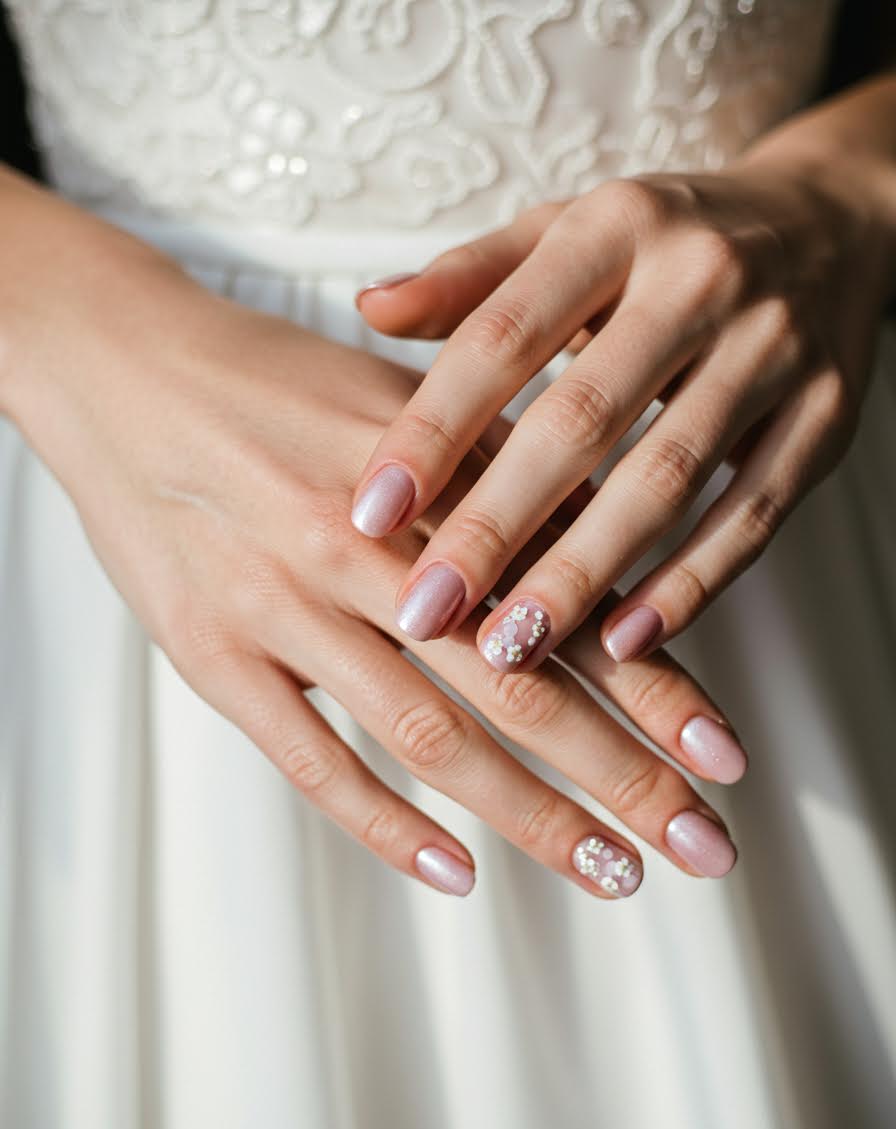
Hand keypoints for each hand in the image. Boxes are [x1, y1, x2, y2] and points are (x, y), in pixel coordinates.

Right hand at [0, 172, 741, 892]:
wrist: (126, 368)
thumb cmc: (277, 384)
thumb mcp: (406, 403)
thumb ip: (500, 476)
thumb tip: (604, 546)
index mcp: (432, 482)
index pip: (567, 603)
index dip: (657, 686)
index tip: (725, 758)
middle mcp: (369, 549)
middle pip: (518, 687)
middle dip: (625, 777)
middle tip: (703, 847)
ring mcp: (286, 607)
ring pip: (429, 736)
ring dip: (529, 816)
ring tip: (609, 872)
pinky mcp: (215, 654)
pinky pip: (310, 760)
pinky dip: (385, 825)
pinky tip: (454, 872)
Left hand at [352, 158, 891, 666]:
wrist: (832, 223)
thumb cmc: (665, 243)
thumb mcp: (570, 230)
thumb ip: (474, 278)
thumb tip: (371, 307)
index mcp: (615, 226)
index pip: (503, 336)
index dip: (433, 430)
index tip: (371, 514)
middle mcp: (700, 279)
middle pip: (582, 421)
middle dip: (496, 527)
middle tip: (427, 610)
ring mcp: (774, 349)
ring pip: (666, 479)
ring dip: (583, 574)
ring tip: (510, 647)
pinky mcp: (826, 416)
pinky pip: (753, 515)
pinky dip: (689, 585)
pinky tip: (623, 642)